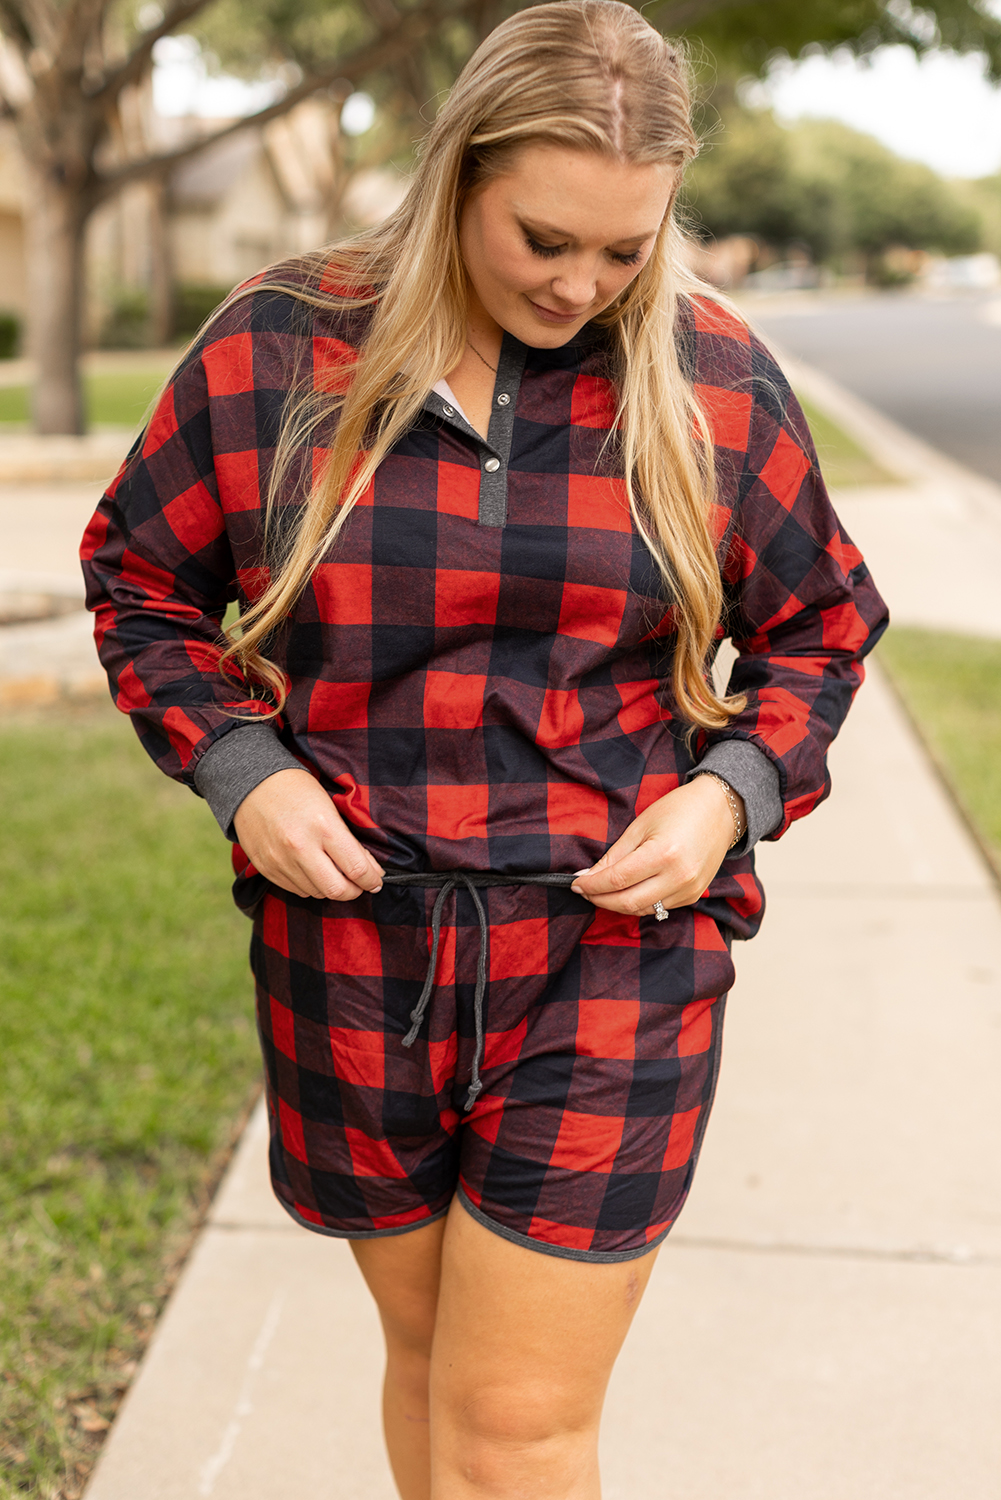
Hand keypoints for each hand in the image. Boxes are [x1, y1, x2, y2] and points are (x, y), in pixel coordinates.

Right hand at [232, 769, 383, 900]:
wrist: (251, 783)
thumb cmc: (296, 789)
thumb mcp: (330, 806)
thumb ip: (349, 840)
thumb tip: (368, 868)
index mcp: (323, 827)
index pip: (357, 869)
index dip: (372, 879)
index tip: (376, 880)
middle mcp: (301, 848)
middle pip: (337, 890)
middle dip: (355, 891)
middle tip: (360, 884)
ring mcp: (281, 861)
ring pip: (317, 893)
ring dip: (331, 888)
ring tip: (336, 874)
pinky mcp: (267, 868)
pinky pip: (296, 890)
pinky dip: (310, 886)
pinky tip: (314, 872)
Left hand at [570, 777, 743, 915]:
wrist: (719, 811)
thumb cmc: (678, 810)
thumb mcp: (640, 826)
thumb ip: (614, 855)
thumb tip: (588, 875)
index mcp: (663, 854)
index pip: (617, 880)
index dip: (592, 884)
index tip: (575, 883)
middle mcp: (679, 877)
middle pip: (627, 902)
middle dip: (600, 899)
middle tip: (585, 891)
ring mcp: (689, 889)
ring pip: (642, 910)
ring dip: (618, 904)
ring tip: (602, 892)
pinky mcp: (694, 896)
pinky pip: (659, 908)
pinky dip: (639, 903)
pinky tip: (628, 891)